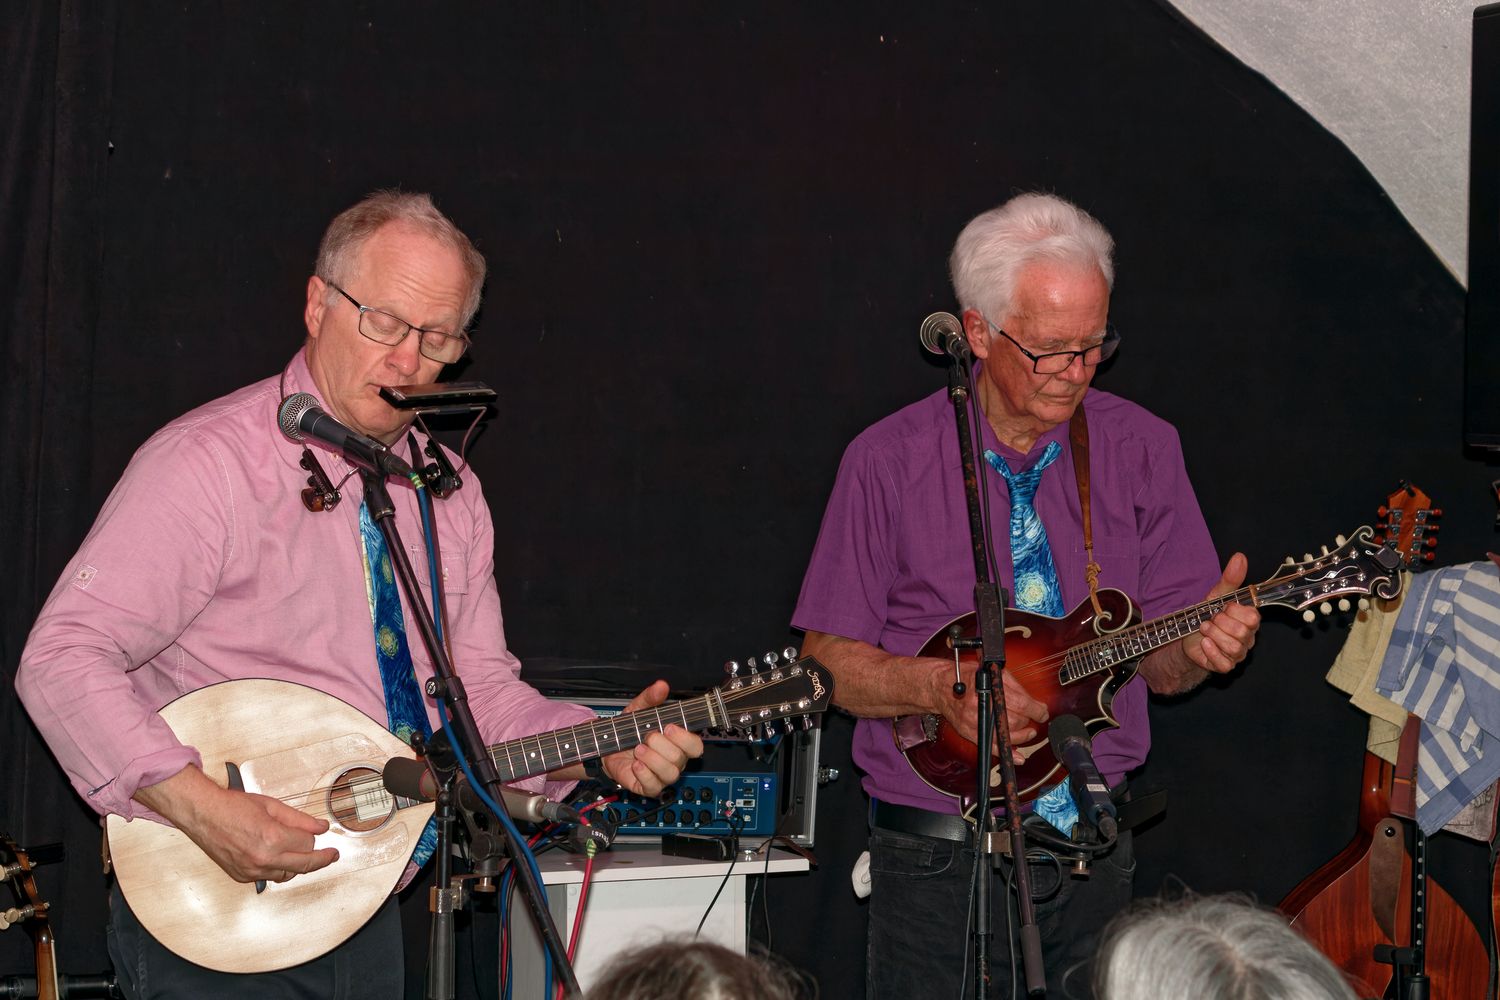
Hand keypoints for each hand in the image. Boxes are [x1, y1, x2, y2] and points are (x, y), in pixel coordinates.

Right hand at [135, 765, 338, 883]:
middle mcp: (263, 859)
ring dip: (297, 865)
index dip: (315, 839)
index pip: (308, 846)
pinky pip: (269, 877)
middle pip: (303, 866)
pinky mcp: (241, 876)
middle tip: (332, 856)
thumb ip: (300, 819)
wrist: (203, 814)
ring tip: (302, 854)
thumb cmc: (233, 806)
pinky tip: (279, 857)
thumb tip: (321, 828)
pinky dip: (277, 868)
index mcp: (273, 839)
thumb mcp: (272, 806)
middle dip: (321, 860)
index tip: (324, 837)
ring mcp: (251, 870)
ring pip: (287, 875)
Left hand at [599, 680, 704, 796]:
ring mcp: (662, 775)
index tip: (668, 727)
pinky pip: (654, 786)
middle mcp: (674, 760)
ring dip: (653, 760)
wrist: (607, 747)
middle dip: (663, 746)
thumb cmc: (628, 730)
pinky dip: (644, 774)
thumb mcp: (638, 709)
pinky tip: (636, 764)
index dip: (685, 738)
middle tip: (648, 736)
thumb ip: (650, 697)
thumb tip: (661, 685)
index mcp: (677, 743)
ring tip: (638, 749)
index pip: (696, 746)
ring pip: (670, 773)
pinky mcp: (648, 787)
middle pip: (681, 759)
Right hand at [928, 657, 1047, 757]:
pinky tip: (1019, 756)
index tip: (1043, 712)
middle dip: (1029, 721)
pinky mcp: (969, 732)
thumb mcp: (993, 672)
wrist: (942, 686)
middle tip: (1032, 717)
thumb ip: (1015, 687)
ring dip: (1023, 736)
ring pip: (1007, 735)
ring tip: (1028, 731)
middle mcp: (981, 706)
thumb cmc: (967, 676)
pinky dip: (1007, 753)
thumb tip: (1034, 704)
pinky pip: (991, 747)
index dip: (1036, 710)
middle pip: (1016, 721)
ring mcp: (974, 721)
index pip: (1021, 704)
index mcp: (989, 688)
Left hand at [1184, 552, 1260, 673]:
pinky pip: (1224, 662)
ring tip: (1205, 629)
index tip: (1221, 608)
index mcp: (1249, 621)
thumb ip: (1230, 579)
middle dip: (1220, 623)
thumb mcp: (1216, 596)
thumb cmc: (1206, 616)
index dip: (1232, 611)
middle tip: (1210, 620)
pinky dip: (1210, 650)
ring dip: (1213, 635)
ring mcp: (1238, 654)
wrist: (1188, 637)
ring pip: (1233, 647)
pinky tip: (1204, 643)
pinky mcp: (1226, 666)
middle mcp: (1248, 638)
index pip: (1253, 617)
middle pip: (1242, 632)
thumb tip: (1240, 557)